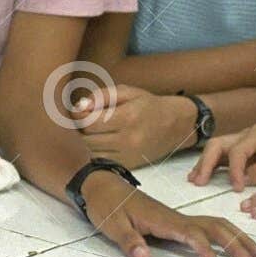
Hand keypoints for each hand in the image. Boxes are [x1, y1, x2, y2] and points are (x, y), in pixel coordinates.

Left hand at [76, 84, 197, 167]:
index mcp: (128, 117)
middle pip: (87, 138)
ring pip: (91, 151)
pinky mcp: (130, 165)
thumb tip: (80, 106)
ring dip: (86, 140)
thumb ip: (102, 96)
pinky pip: (101, 160)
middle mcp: (129, 139)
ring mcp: (129, 154)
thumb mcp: (127, 92)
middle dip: (80, 127)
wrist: (177, 124)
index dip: (78, 115)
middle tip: (85, 119)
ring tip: (93, 130)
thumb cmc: (148, 105)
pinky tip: (101, 141)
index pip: (88, 122)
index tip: (80, 110)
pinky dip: (96, 151)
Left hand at [79, 170, 255, 256]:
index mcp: (163, 219)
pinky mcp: (177, 221)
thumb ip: (128, 241)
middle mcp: (176, 217)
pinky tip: (237, 246)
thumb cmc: (107, 206)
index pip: (192, 235)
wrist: (102, 187)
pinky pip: (209, 227)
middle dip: (237, 245)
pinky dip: (228, 235)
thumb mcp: (111, 225)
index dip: (205, 251)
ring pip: (217, 225)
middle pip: (215, 228)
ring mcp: (179, 218)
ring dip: (239, 240)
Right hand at [192, 124, 255, 190]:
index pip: (237, 151)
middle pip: (218, 144)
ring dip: (204, 163)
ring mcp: (243, 141)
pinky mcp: (243, 151)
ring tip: (195, 179)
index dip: (234, 170)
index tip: (237, 188)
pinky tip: (203, 175)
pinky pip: (223, 156)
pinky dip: (212, 165)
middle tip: (199, 181)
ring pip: (216, 148)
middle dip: (206, 162)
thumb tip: (245, 179)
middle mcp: (247, 134)